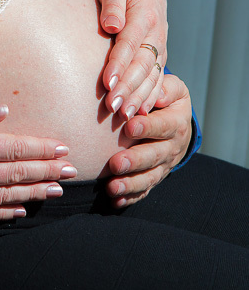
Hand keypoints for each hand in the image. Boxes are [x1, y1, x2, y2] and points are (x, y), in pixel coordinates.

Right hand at [0, 101, 75, 219]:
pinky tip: (20, 211)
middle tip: (70, 172)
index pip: (15, 149)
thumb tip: (4, 112)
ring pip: (6, 196)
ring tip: (56, 191)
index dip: (41, 149)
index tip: (62, 149)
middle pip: (17, 174)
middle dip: (47, 172)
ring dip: (34, 193)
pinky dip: (6, 212)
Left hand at [85, 0, 166, 120]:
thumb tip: (111, 25)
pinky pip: (157, 81)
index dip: (119, 64)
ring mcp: (160, 48)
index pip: (130, 43)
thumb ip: (113, 5)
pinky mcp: (159, 58)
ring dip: (139, 98)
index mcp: (145, 15)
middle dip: (128, 88)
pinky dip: (150, 99)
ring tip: (124, 116)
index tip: (106, 82)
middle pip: (142, 65)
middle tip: (113, 106)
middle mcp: (156, 35)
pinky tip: (141, 115)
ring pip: (152, 77)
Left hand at [104, 74, 192, 207]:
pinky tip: (115, 200)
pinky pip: (144, 191)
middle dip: (135, 161)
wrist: (177, 123)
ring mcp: (163, 166)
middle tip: (116, 163)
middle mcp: (171, 147)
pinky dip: (130, 197)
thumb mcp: (174, 89)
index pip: (163, 126)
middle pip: (154, 156)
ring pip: (148, 178)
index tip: (129, 127)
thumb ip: (166, 88)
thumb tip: (157, 94)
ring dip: (130, 184)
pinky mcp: (153, 177)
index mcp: (177, 123)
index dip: (148, 127)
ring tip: (112, 187)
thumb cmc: (167, 101)